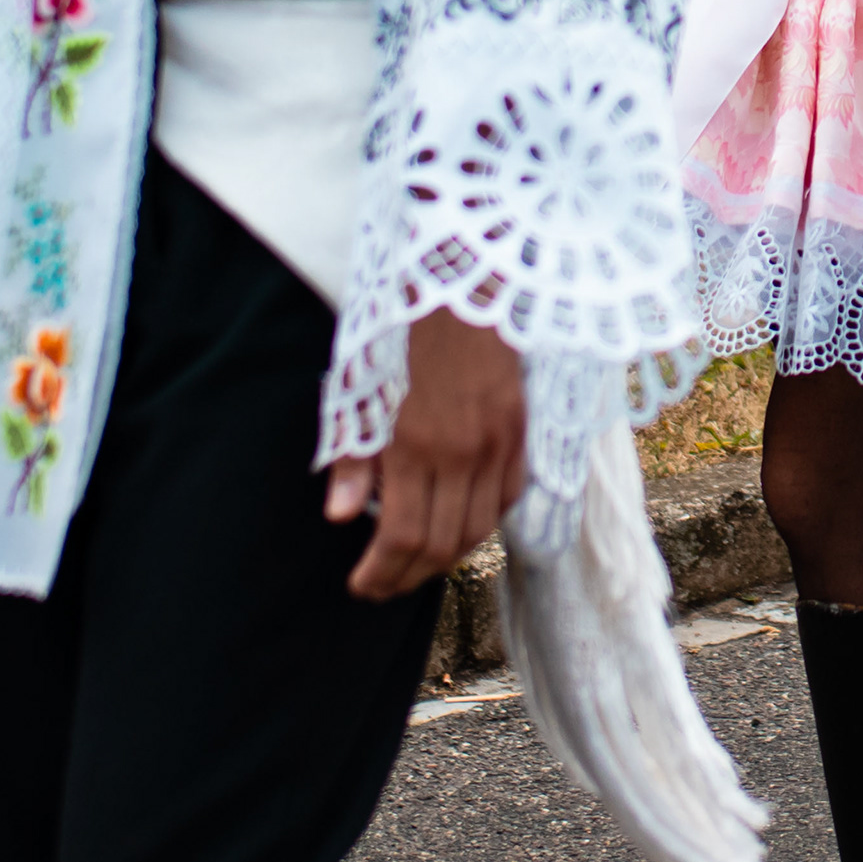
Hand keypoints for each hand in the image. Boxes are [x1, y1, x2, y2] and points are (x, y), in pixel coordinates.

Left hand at [327, 309, 527, 600]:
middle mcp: (465, 452)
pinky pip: (508, 497)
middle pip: (443, 545)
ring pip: (480, 529)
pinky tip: (457, 522)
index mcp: (418, 443)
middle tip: (382, 585)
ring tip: (415, 563)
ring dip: (446, 557)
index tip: (360, 585)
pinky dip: (482, 521)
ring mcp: (500, 442)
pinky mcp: (521, 429)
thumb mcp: (360, 387)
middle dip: (408, 576)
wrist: (463, 276)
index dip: (382, 573)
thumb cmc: (401, 326)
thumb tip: (341, 516)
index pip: (403, 537)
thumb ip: (352, 456)